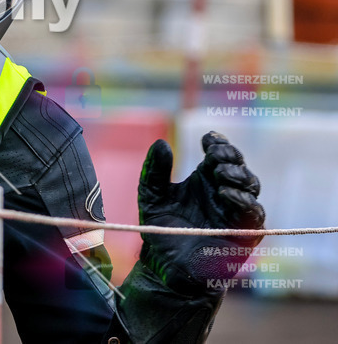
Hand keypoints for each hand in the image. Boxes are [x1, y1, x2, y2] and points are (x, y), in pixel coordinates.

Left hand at [137, 131, 264, 295]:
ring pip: (251, 187)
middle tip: (214, 154)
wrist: (165, 265)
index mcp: (205, 179)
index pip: (220, 154)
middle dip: (230, 156)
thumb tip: (161, 143)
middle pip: (239, 166)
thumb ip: (155, 170)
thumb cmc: (161, 229)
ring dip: (238, 175)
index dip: (218, 143)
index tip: (207, 139)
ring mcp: (236, 212)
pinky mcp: (245, 232)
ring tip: (219, 172)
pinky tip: (225, 194)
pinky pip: (254, 214)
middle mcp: (224, 192)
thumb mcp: (151, 195)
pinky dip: (243, 201)